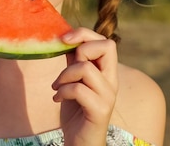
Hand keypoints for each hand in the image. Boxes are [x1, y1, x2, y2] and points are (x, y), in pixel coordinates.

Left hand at [51, 28, 118, 145]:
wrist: (80, 143)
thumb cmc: (76, 112)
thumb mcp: (73, 81)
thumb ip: (74, 62)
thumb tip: (66, 39)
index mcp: (107, 73)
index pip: (106, 41)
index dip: (84, 34)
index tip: (63, 39)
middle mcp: (112, 82)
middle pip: (107, 46)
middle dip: (80, 48)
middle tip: (66, 64)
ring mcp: (108, 96)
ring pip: (87, 68)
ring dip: (65, 75)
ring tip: (57, 86)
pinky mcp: (100, 110)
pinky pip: (79, 90)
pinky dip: (63, 91)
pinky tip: (57, 98)